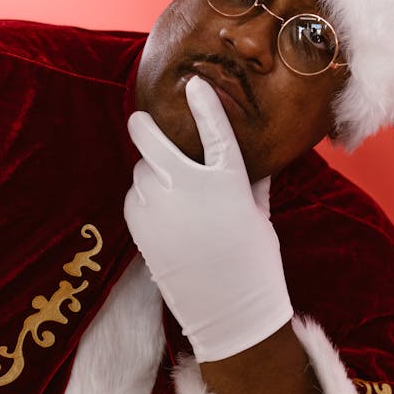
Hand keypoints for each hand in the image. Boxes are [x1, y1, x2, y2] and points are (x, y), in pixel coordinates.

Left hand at [124, 76, 293, 361]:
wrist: (229, 310)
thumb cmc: (254, 261)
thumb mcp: (259, 216)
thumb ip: (254, 182)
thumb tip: (258, 160)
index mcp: (227, 181)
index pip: (215, 131)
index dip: (204, 105)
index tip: (194, 83)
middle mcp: (188, 188)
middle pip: (150, 142)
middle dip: (141, 127)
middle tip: (139, 120)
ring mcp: (160, 208)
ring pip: (141, 172)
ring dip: (151, 173)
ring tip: (170, 192)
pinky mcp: (140, 228)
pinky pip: (134, 198)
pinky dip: (144, 198)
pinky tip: (162, 213)